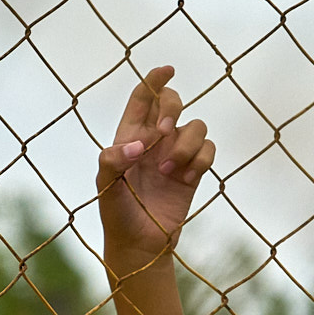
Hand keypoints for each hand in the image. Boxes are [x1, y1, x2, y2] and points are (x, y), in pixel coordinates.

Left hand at [97, 65, 215, 273]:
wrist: (139, 244)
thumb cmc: (116, 213)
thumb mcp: (105, 186)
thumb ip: (113, 161)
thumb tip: (138, 146)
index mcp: (129, 136)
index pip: (143, 98)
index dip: (154, 80)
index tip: (167, 70)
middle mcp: (155, 140)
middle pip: (172, 102)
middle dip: (172, 108)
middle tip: (163, 132)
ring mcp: (176, 154)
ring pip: (197, 126)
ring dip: (186, 144)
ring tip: (169, 170)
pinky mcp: (194, 172)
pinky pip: (208, 150)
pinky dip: (200, 160)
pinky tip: (186, 179)